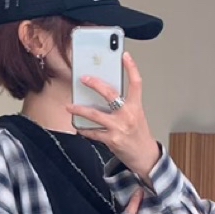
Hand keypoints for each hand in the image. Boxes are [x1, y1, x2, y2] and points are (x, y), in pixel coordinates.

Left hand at [68, 53, 160, 178]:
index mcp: (136, 107)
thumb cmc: (139, 135)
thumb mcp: (136, 116)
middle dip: (95, 84)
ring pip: (95, 114)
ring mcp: (119, 128)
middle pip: (110, 94)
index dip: (131, 68)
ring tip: (70, 106)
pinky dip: (84, 129)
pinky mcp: (111, 140)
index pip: (136, 83)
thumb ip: (124, 105)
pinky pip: (93, 132)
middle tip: (83, 78)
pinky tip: (78, 126)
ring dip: (79, 110)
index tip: (125, 56)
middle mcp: (128, 115)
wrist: (145, 157)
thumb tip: (105, 94)